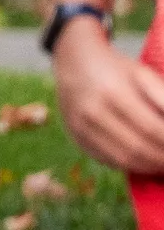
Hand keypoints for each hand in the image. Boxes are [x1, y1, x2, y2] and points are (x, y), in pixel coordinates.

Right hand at [54, 26, 163, 174]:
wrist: (74, 63)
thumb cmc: (116, 69)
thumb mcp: (143, 74)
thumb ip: (162, 99)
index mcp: (113, 92)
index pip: (152, 128)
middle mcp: (93, 112)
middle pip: (137, 148)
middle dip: (162, 159)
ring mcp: (81, 126)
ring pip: (122, 159)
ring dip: (148, 166)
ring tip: (163, 164)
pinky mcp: (76, 137)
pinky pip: (107, 159)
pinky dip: (130, 165)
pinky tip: (143, 161)